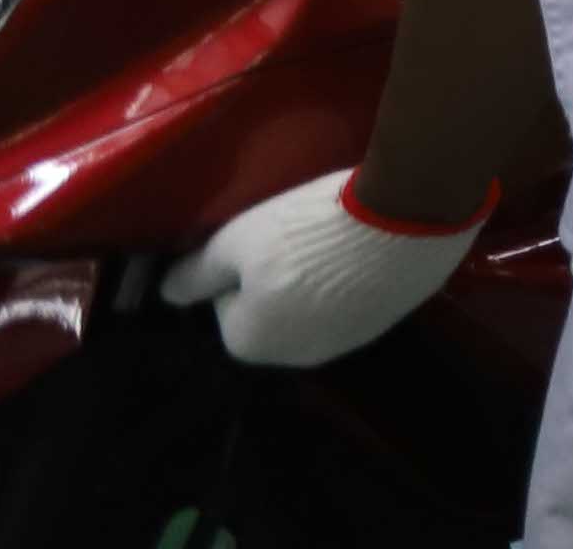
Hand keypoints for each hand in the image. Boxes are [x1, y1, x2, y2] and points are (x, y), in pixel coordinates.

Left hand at [165, 170, 483, 368]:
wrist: (405, 216)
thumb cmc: (305, 231)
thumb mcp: (236, 240)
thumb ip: (195, 272)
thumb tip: (167, 293)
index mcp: (251, 342)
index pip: (227, 303)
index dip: (240, 267)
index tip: (262, 240)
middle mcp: (297, 356)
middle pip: (272, 312)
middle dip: (279, 280)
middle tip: (296, 237)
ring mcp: (350, 341)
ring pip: (315, 308)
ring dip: (317, 281)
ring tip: (334, 238)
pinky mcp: (390, 320)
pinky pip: (355, 302)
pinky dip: (354, 280)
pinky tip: (366, 247)